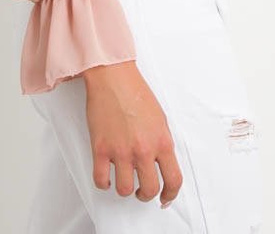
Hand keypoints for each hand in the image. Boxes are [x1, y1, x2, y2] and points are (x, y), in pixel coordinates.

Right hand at [82, 60, 182, 208]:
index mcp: (162, 141)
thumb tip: (162, 163)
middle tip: (142, 190)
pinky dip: (104, 183)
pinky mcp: (100, 148)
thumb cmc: (135, 92)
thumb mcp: (160, 118)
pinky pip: (101, 180)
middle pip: (150, 189)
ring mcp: (121, 151)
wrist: (113, 76)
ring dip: (125, 189)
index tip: (165, 198)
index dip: (171, 194)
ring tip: (123, 181)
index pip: (174, 180)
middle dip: (146, 194)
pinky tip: (106, 176)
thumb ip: (162, 142)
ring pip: (125, 190)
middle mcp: (143, 149)